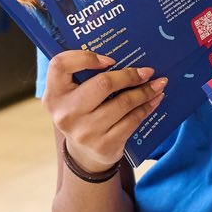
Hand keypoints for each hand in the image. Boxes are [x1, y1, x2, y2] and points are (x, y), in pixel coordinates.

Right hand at [45, 52, 165, 174]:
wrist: (84, 155)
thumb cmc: (83, 114)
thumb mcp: (74, 97)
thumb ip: (85, 77)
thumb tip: (127, 59)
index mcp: (54, 94)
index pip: (60, 65)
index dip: (85, 57)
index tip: (110, 59)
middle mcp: (66, 113)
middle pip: (103, 84)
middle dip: (130, 75)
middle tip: (147, 71)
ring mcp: (85, 131)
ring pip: (123, 103)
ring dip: (145, 92)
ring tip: (157, 85)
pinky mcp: (104, 145)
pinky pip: (132, 120)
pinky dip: (146, 108)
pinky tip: (154, 101)